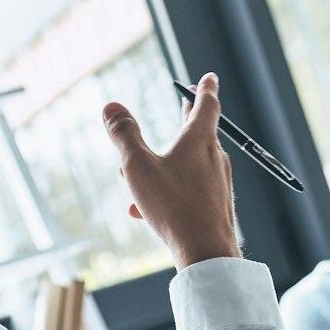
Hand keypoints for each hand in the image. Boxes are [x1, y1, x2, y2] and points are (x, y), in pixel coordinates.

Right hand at [103, 72, 238, 267]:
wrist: (206, 252)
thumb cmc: (173, 206)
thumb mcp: (138, 167)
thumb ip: (123, 135)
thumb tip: (111, 106)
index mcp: (200, 141)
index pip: (206, 104)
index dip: (204, 88)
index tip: (208, 77)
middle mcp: (215, 158)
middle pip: (201, 132)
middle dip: (185, 120)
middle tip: (185, 105)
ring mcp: (219, 183)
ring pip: (187, 165)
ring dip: (162, 166)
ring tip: (133, 180)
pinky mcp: (216, 205)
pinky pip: (188, 190)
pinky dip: (166, 193)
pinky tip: (142, 212)